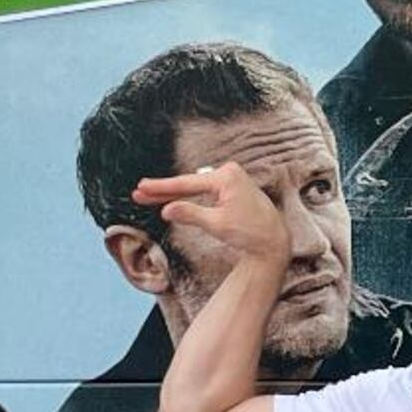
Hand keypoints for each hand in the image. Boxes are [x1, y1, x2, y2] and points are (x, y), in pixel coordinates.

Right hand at [132, 161, 288, 264]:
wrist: (272, 240)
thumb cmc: (249, 233)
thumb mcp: (217, 225)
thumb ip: (191, 214)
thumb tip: (167, 210)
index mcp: (226, 177)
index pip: (186, 184)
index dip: (161, 188)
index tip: (140, 188)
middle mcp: (229, 172)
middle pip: (188, 183)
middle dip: (163, 190)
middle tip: (138, 193)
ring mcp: (232, 178)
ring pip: (195, 187)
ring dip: (174, 193)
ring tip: (148, 196)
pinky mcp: (233, 187)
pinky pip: (204, 190)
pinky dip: (189, 196)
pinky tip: (172, 199)